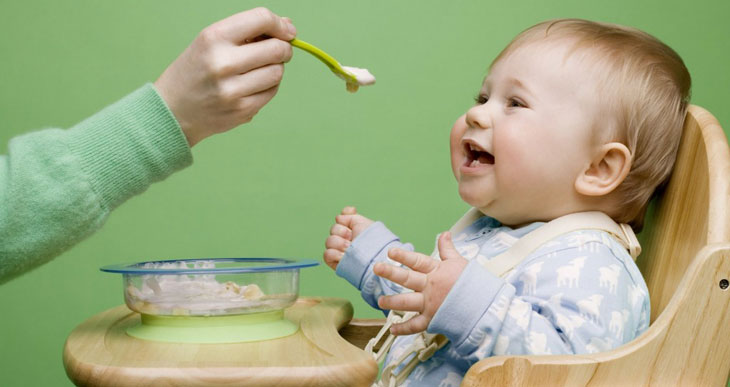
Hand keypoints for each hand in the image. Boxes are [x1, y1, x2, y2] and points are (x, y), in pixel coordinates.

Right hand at [154, 7, 296, 146]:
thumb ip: (248, 31)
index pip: (261, 19)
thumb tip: (288, 25)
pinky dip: (268, 86)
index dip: (281, 24)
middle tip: (280, 51)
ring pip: (277, 72)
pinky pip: (271, 92)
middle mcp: (223, 63)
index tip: (288, 31)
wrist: (173, 110)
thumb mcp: (210, 42)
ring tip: (259, 69)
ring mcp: (233, 90)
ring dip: (275, 68)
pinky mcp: (242, 110)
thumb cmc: (196, 71)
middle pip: (277, 49)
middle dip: (284, 48)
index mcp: (214, 38)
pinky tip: (252, 85)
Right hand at [323, 206, 373, 269]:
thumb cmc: (373, 240)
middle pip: (333, 229)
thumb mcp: (363, 223)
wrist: (374, 257)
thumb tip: (338, 218)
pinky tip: (344, 256)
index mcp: (353, 230)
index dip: (344, 218)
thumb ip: (350, 215)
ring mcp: (340, 251)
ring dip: (340, 243)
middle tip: (352, 238)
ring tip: (349, 248)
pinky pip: (327, 254)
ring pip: (329, 241)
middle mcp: (346, 239)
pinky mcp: (336, 262)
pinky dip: (335, 254)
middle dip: (342, 232)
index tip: (351, 219)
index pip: (341, 219)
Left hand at [374, 232, 467, 334]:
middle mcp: (430, 287)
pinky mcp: (433, 319)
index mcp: (436, 271)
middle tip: (376, 268)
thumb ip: (448, 249)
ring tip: (380, 300)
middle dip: (391, 273)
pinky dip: (403, 328)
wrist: (485, 305)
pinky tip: (393, 328)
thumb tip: (444, 233)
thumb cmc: (472, 283)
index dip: (403, 256)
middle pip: (407, 278)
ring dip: (392, 301)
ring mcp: (430, 304)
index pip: (417, 261)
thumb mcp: (460, 262)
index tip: (390, 252)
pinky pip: (415, 325)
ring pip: (407, 302)